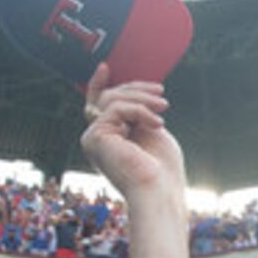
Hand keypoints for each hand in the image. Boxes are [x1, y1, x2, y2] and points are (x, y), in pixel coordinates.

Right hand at [79, 80, 186, 201]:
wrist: (159, 191)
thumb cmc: (163, 170)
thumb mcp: (151, 131)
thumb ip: (137, 113)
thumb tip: (133, 92)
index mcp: (109, 139)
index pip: (97, 105)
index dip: (98, 84)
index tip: (105, 66)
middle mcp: (96, 139)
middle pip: (107, 97)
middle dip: (136, 90)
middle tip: (161, 94)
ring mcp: (93, 138)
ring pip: (112, 99)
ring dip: (142, 99)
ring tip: (164, 106)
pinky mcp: (95, 137)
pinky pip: (117, 108)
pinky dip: (140, 111)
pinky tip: (157, 124)